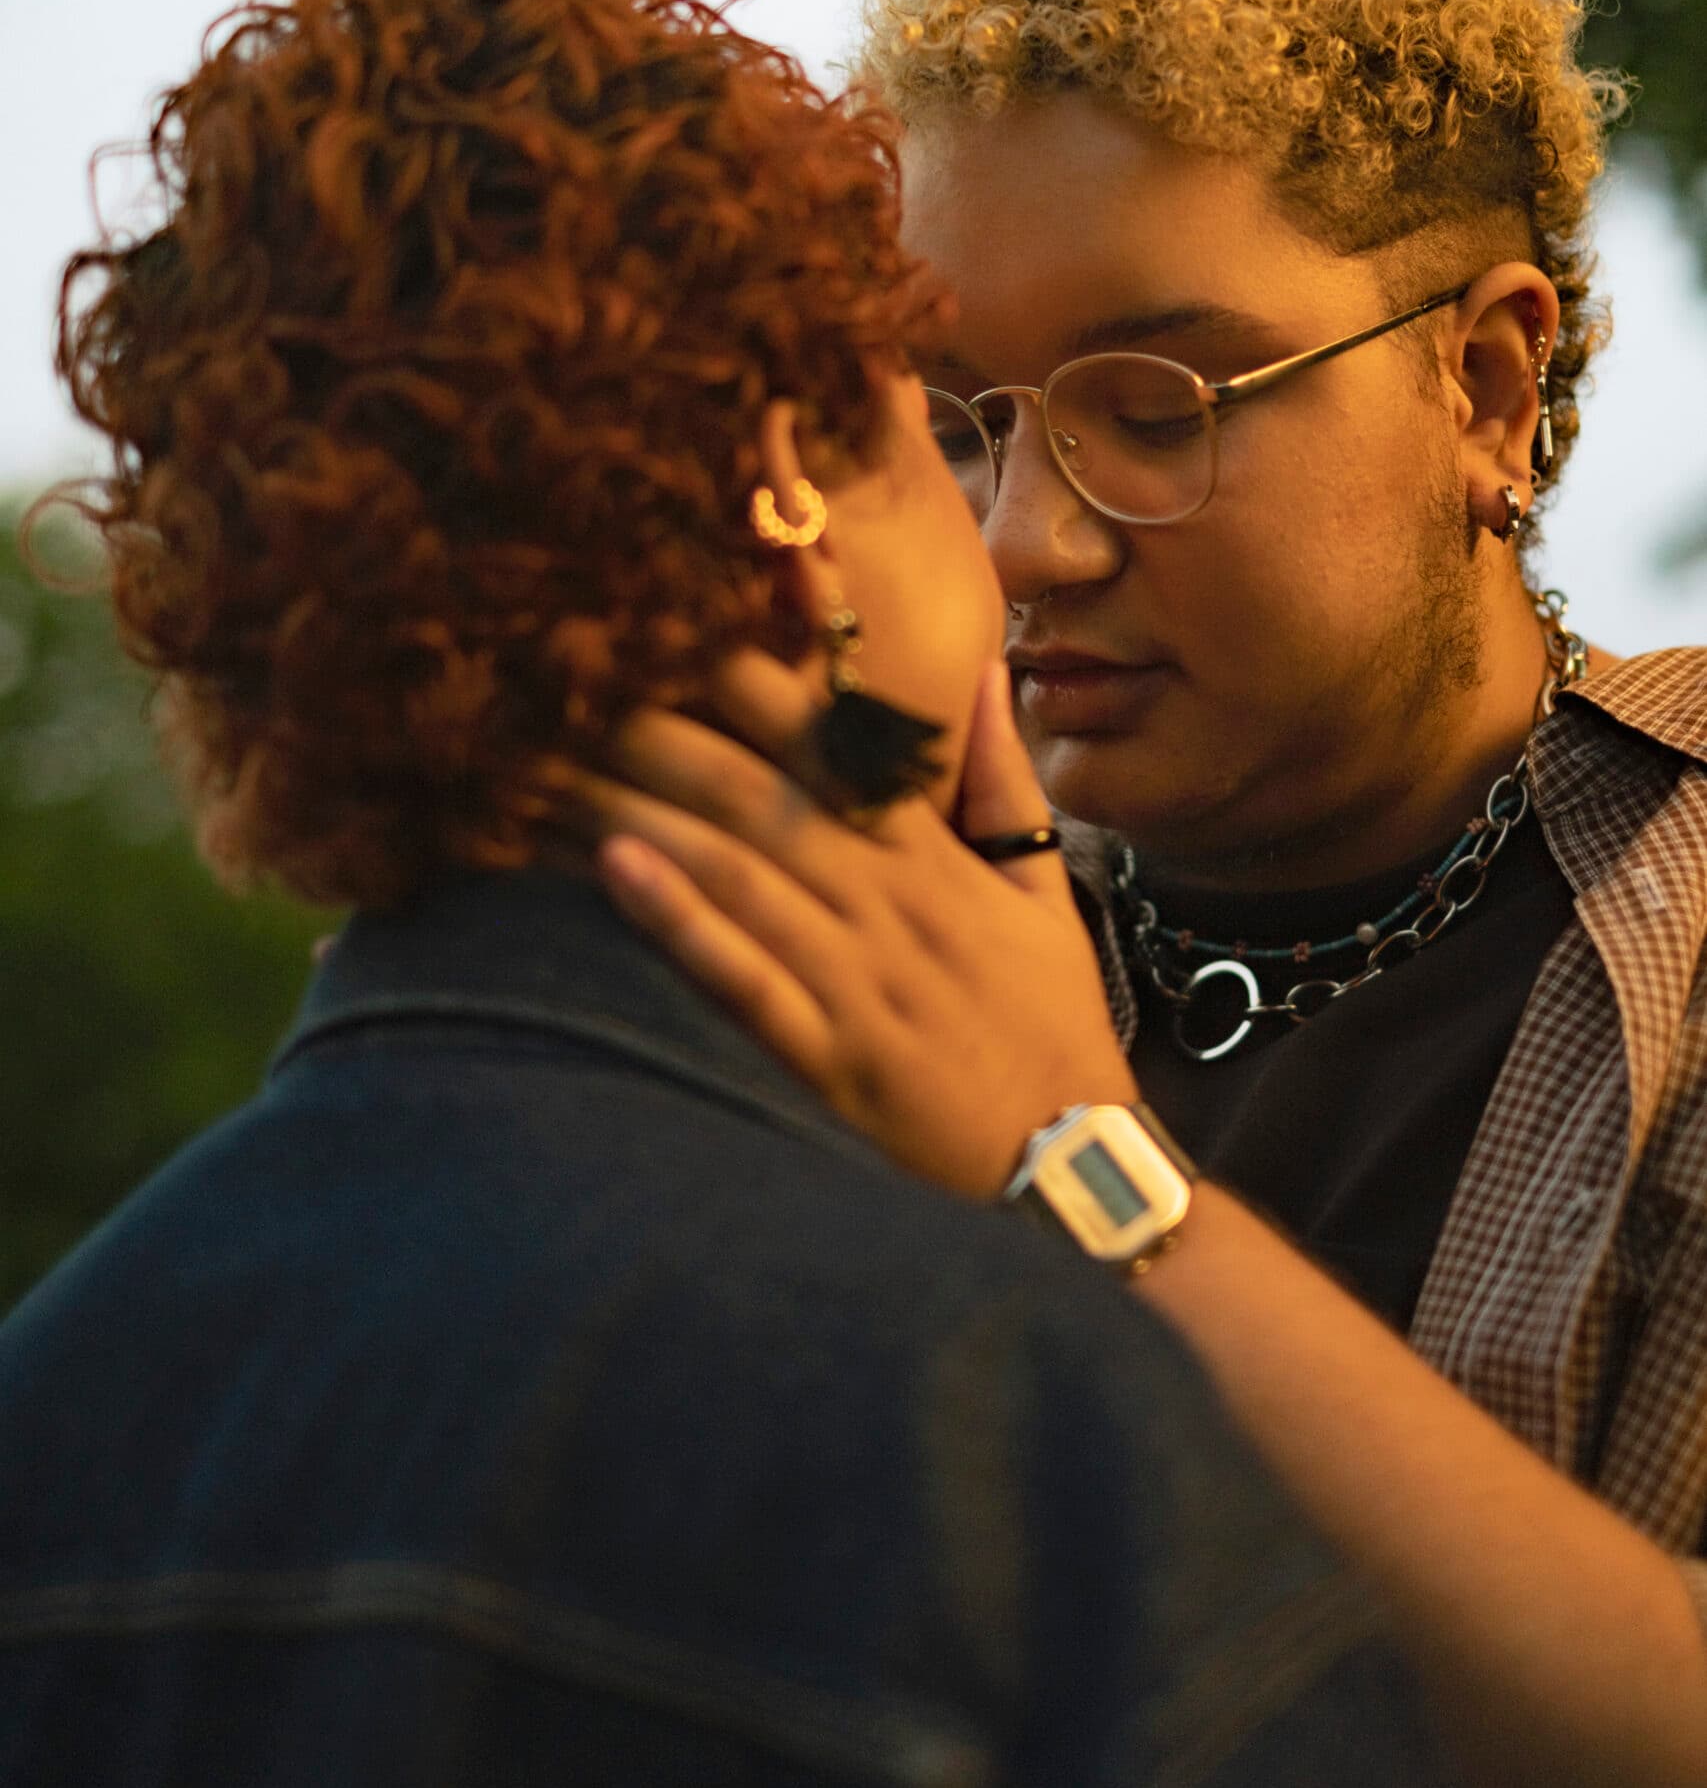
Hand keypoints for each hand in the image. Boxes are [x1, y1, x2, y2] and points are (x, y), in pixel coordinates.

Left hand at [585, 655, 1135, 1197]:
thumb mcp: (1044, 884)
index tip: (686, 624)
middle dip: (669, 732)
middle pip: (764, 799)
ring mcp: (856, 982)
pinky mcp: (829, 1060)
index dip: (759, 682)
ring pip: (739, 875)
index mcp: (934, 860)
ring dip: (646, 809)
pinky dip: (680, 924)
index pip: (839, 747)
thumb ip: (1005, 774)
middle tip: (581, 679)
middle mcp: (888, 905)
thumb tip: (986, 671)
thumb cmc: (1051, 1020)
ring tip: (561, 759)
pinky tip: (615, 869)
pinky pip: (743, 981)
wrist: (1077, 1163)